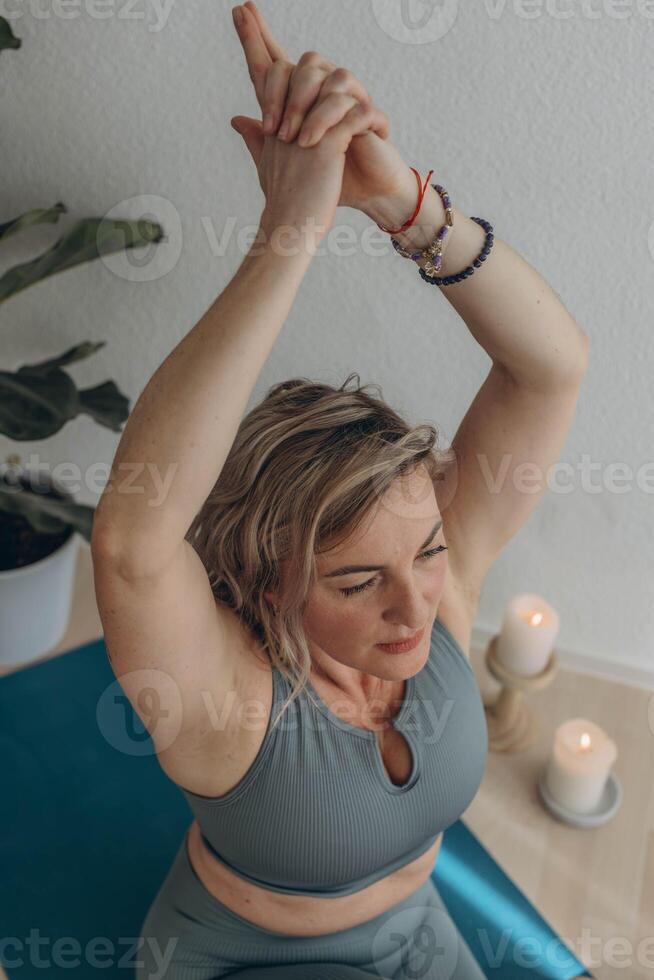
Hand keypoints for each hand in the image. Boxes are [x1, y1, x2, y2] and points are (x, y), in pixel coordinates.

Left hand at [231, 2, 413, 214]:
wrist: (366, 197)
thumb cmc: (331, 179)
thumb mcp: (286, 163)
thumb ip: (262, 139)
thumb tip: (236, 120)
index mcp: (305, 101)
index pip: (279, 62)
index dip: (260, 37)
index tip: (241, 9)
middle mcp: (328, 93)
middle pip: (305, 64)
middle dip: (284, 95)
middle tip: (275, 132)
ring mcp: (352, 102)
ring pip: (333, 78)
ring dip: (309, 109)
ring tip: (299, 143)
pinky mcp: (373, 119)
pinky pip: (356, 105)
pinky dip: (333, 122)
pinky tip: (318, 143)